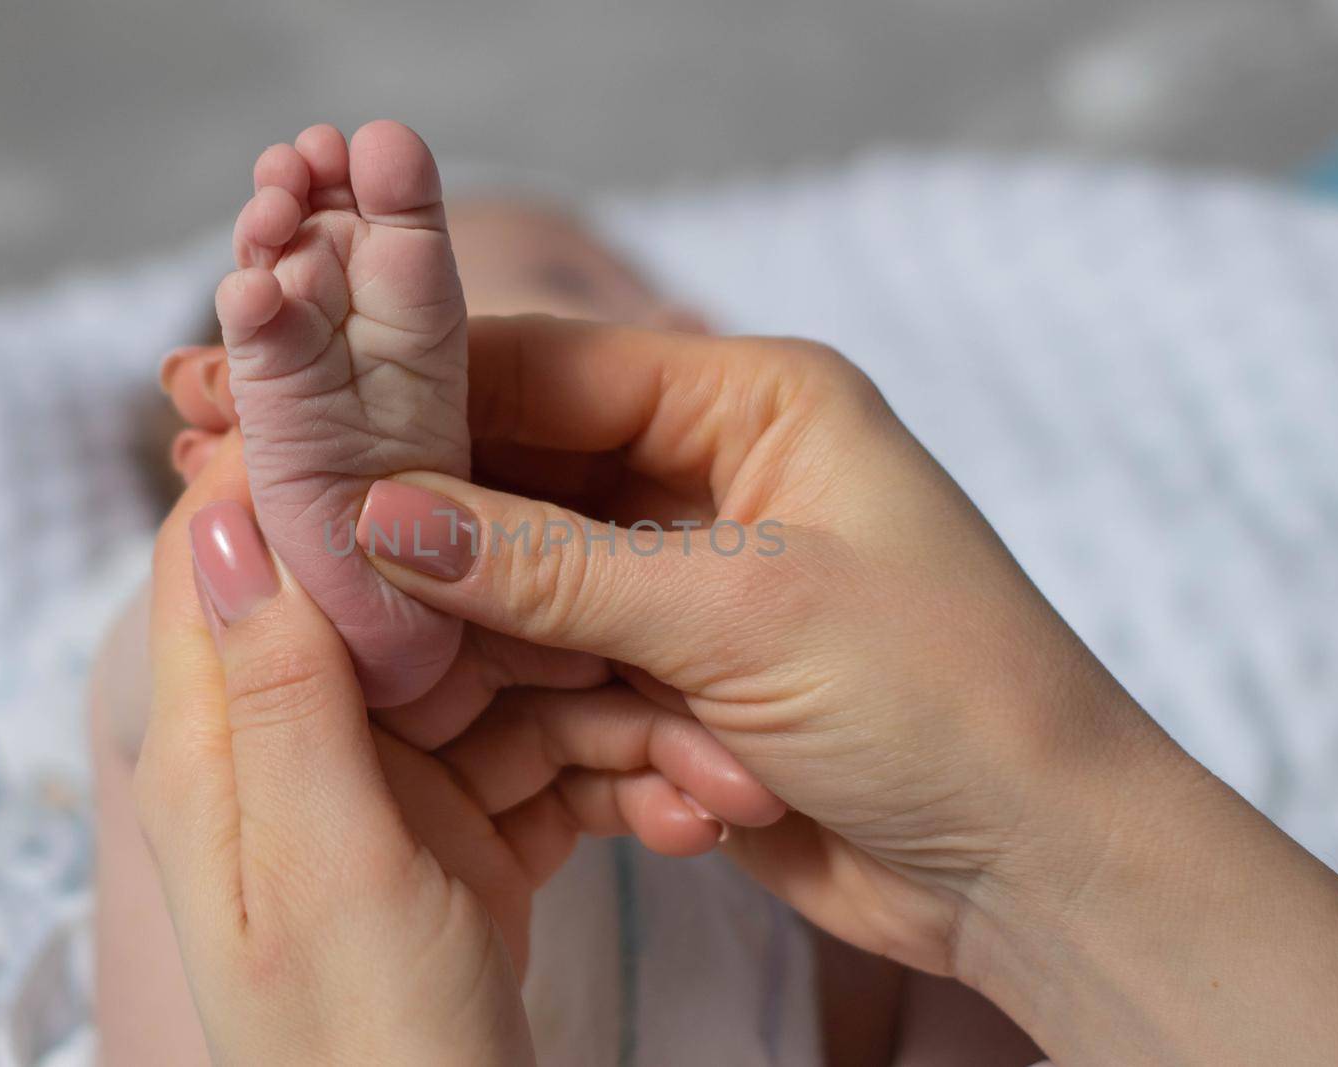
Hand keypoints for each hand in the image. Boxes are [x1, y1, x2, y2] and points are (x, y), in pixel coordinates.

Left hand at [134, 434, 780, 1063]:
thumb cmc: (360, 1049)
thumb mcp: (319, 866)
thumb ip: (276, 691)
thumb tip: (222, 510)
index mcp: (227, 742)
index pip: (245, 547)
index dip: (325, 464)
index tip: (429, 393)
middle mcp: (305, 745)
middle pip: (409, 601)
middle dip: (536, 600)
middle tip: (646, 588)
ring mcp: (395, 787)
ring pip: (508, 678)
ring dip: (615, 707)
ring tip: (721, 758)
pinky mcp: (471, 831)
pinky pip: (552, 758)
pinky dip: (626, 776)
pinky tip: (701, 804)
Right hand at [336, 316, 1337, 1064]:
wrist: (1043, 869)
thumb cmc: (949, 702)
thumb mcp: (743, 612)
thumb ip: (549, 565)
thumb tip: (378, 518)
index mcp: (754, 403)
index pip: (547, 370)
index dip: (416, 398)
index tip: (294, 422)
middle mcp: (715, 477)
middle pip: (524, 477)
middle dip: (435, 531)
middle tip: (308, 551)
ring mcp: (694, 582)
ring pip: (534, 589)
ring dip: (514, 655)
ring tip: (444, 697)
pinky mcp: (681, 678)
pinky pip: (574, 678)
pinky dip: (578, 732)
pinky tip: (657, 791)